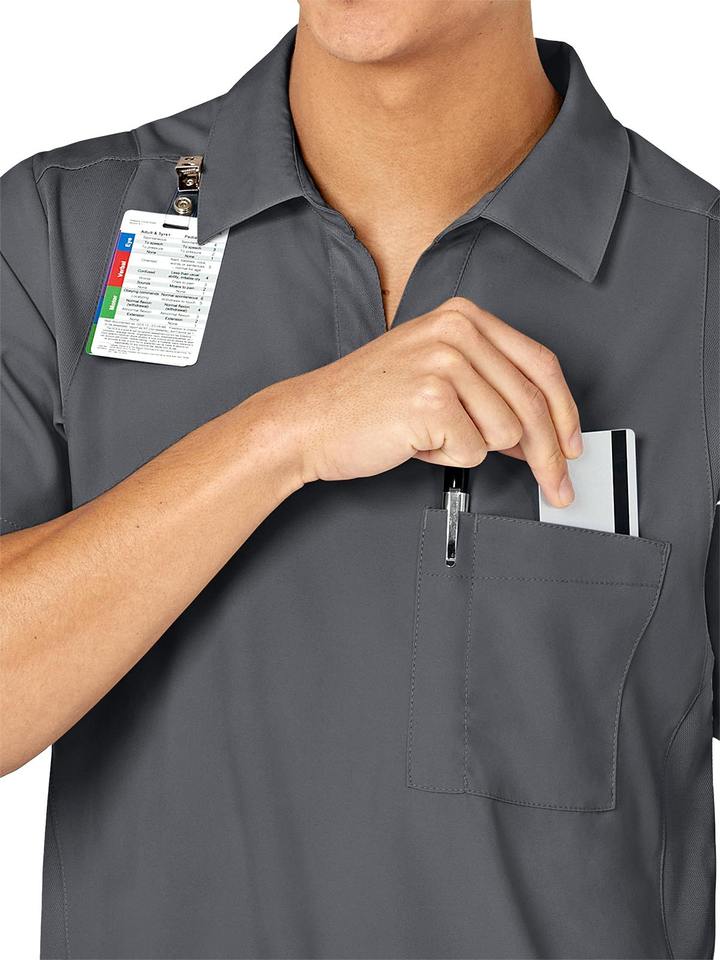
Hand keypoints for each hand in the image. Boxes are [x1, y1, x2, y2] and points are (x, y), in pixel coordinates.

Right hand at [263, 297, 581, 506]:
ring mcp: (443, 362)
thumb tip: (542, 436)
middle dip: (549, 456)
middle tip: (557, 488)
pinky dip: (446, 458)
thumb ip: (490, 389)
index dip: (565, 413)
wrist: (309, 420)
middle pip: (532, 403)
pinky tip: (416, 441)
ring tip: (430, 435)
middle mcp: (457, 330)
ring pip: (506, 432)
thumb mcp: (435, 373)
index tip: (572, 446)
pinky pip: (472, 451)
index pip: (540, 365)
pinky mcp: (431, 399)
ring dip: (471, 448)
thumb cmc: (366, 401)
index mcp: (463, 316)